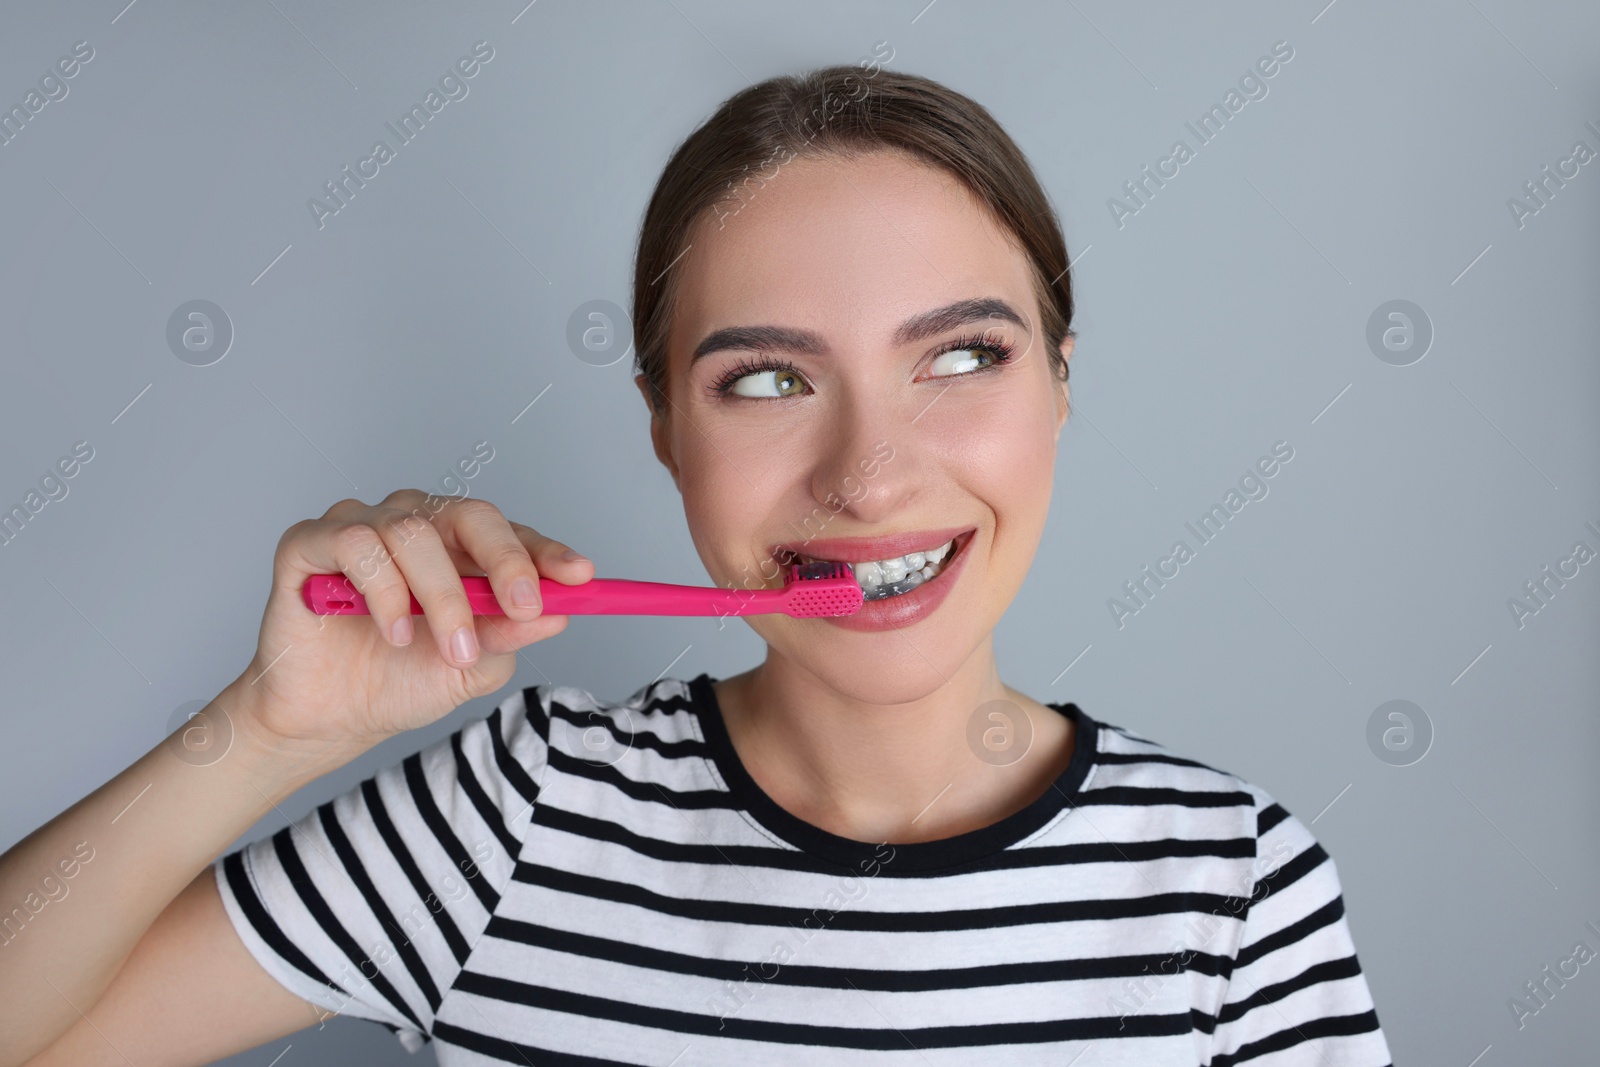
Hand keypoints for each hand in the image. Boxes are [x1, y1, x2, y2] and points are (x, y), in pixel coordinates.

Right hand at [233, 490, 592, 752]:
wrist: (329, 719)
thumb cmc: (399, 681)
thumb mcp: (472, 668)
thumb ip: (509, 636)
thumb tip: (558, 611)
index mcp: (457, 548)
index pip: (510, 533)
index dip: (546, 552)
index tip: (580, 577)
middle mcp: (412, 525)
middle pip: (468, 513)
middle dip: (504, 559)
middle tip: (521, 605)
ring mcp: (360, 527)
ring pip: (413, 531)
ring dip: (443, 596)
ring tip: (449, 648)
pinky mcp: (310, 544)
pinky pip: (356, 543)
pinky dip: (384, 591)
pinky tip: (393, 631)